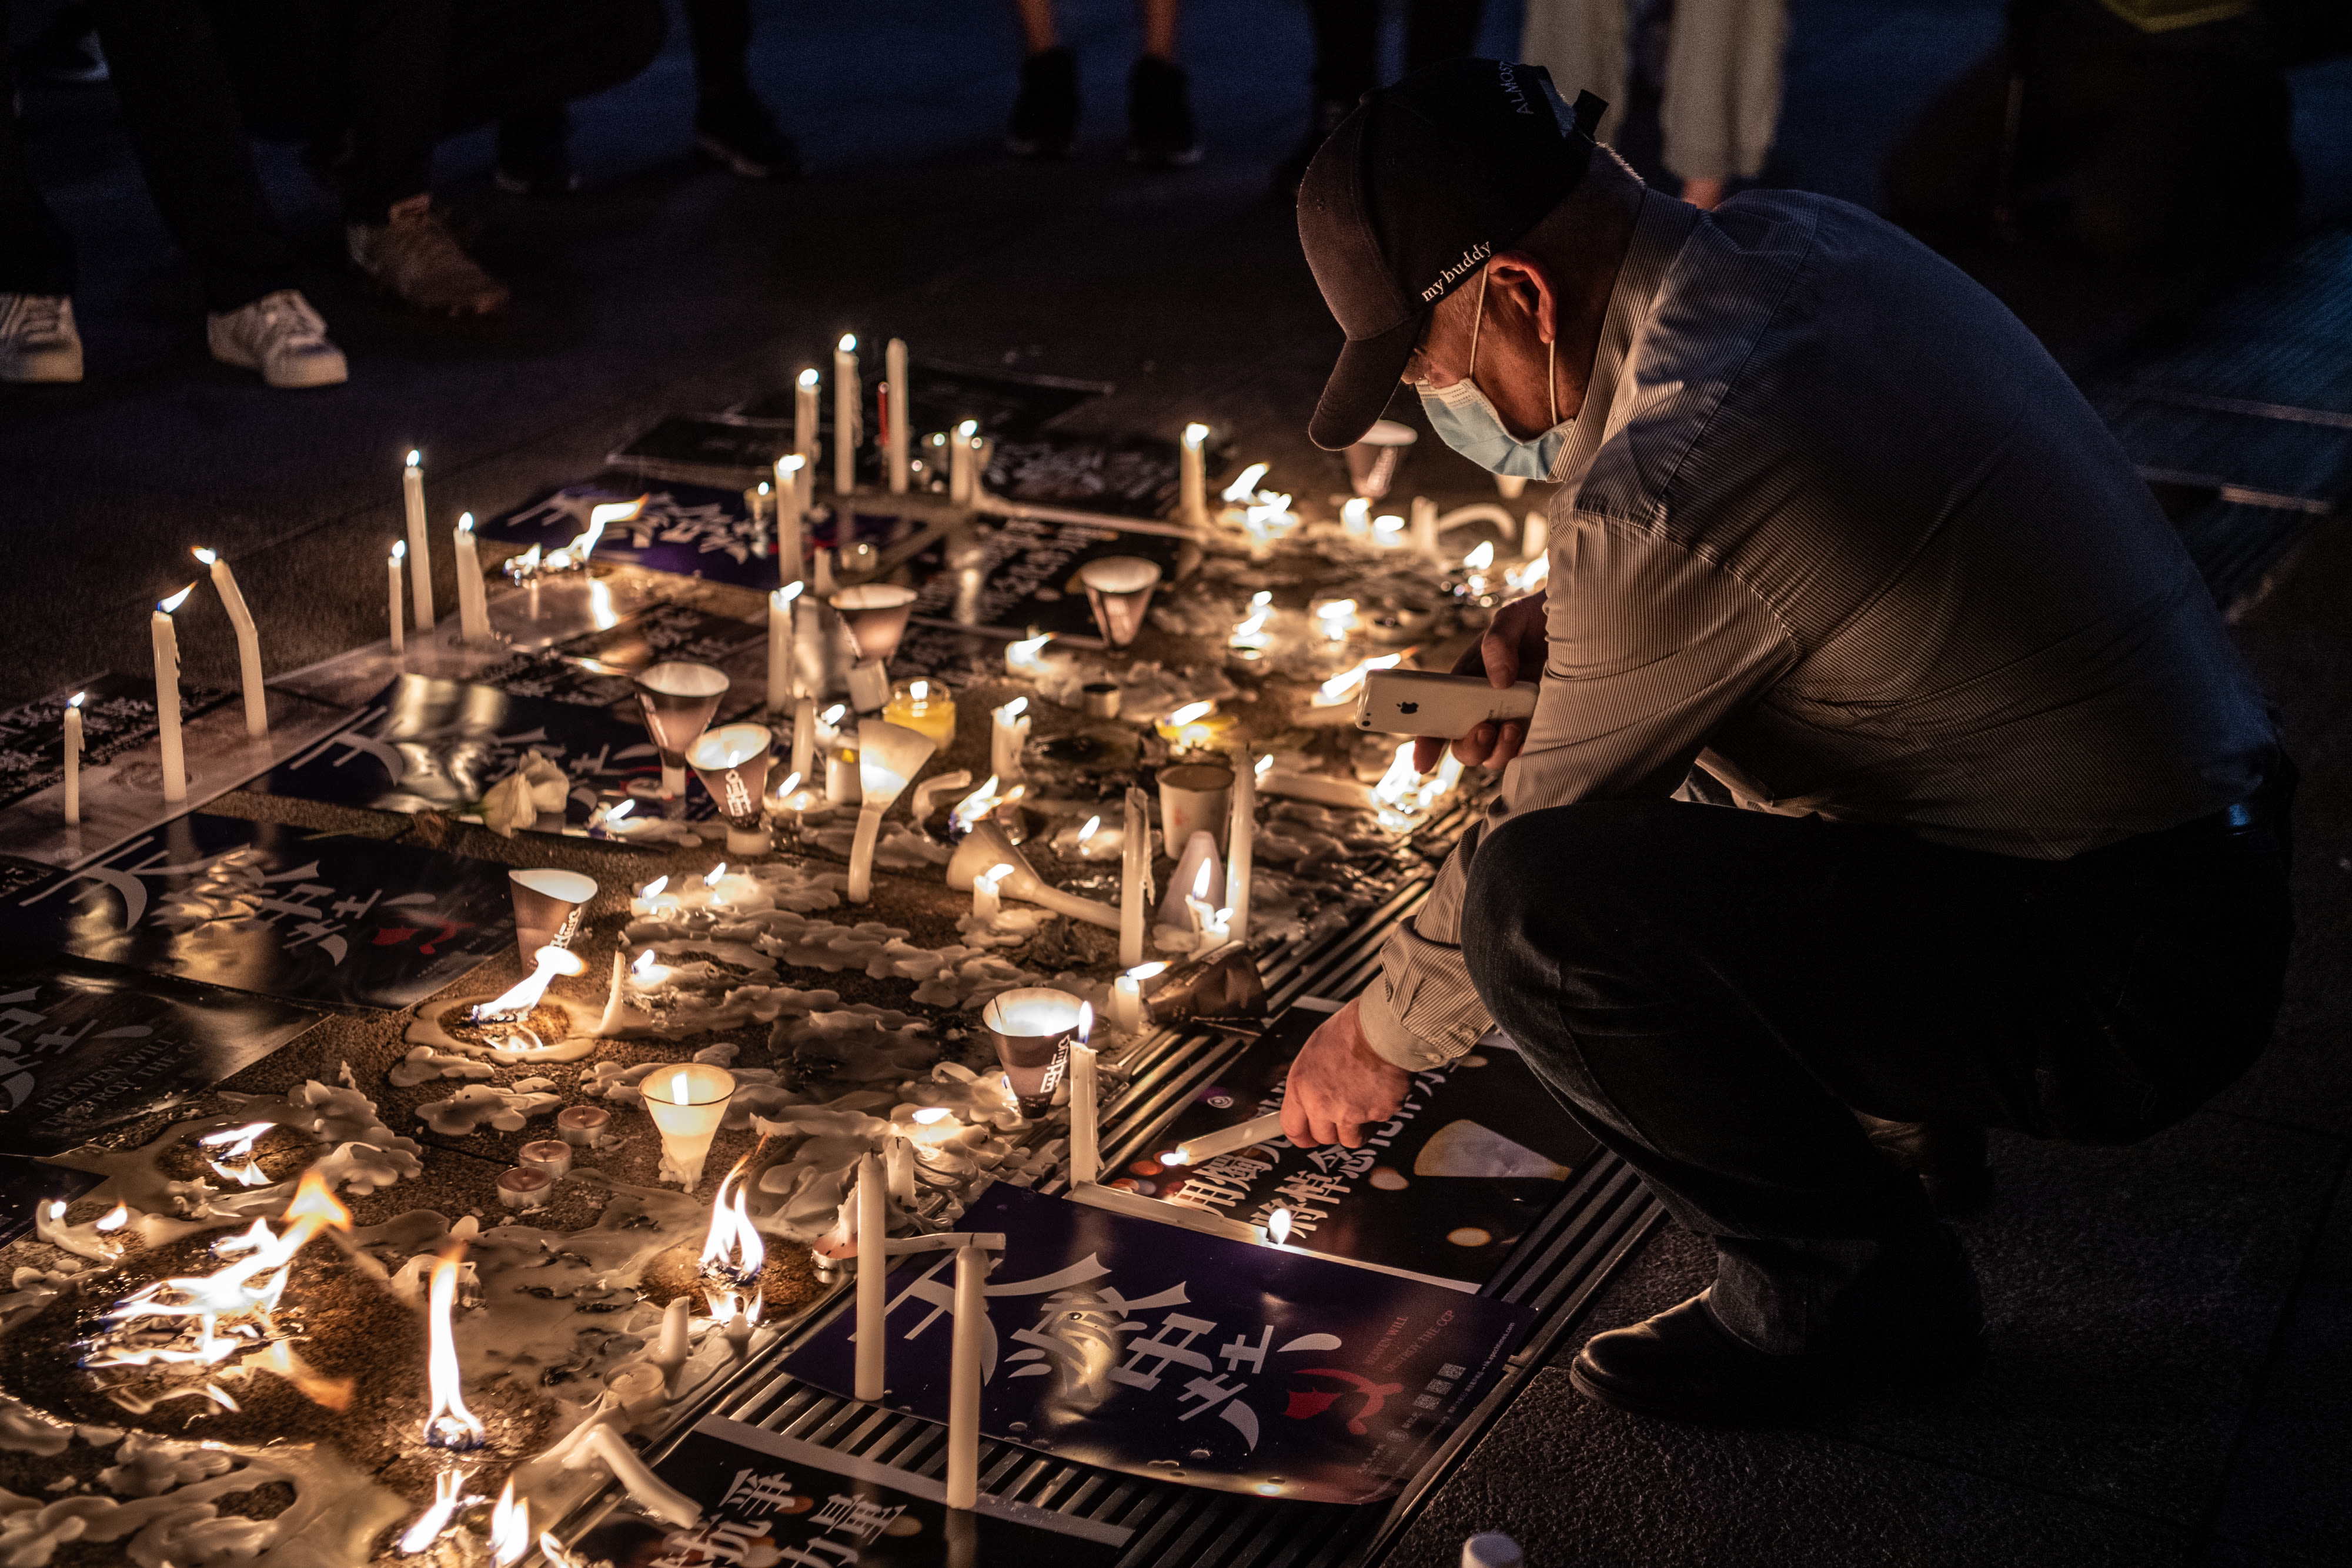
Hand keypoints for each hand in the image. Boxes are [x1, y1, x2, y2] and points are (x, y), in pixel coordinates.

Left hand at [1281, 998, 1411, 1148]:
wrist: (1382, 1027)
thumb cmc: (1350, 1030)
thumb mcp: (1313, 1052)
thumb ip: (1309, 1083)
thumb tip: (1309, 1099)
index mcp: (1302, 1088)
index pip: (1292, 1128)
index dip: (1302, 1135)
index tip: (1307, 1137)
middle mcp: (1324, 1105)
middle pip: (1324, 1137)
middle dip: (1334, 1128)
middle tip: (1342, 1113)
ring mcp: (1352, 1113)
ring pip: (1352, 1138)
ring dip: (1358, 1127)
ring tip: (1364, 1101)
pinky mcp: (1378, 1114)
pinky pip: (1377, 1123)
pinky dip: (1380, 1112)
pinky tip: (1380, 1090)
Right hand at [1413, 588, 1547, 772]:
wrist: (1581, 621)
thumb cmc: (1537, 620)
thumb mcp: (1512, 619)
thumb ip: (1498, 642)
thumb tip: (1499, 681)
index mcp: (1466, 683)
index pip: (1440, 717)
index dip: (1426, 743)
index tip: (1423, 761)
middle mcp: (1485, 707)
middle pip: (1464, 746)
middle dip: (1469, 746)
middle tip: (1484, 729)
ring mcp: (1512, 720)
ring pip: (1492, 756)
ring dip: (1496, 751)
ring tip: (1512, 727)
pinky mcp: (1539, 728)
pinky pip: (1523, 755)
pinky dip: (1522, 753)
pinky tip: (1530, 733)